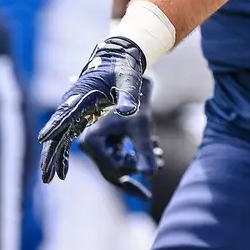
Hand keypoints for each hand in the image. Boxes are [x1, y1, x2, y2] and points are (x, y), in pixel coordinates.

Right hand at [38, 36, 146, 185]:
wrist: (117, 58)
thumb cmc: (123, 69)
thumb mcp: (129, 81)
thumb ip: (129, 95)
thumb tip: (130, 110)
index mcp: (83, 94)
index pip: (67, 112)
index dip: (56, 125)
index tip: (44, 139)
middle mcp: (72, 103)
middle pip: (57, 130)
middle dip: (50, 152)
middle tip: (45, 173)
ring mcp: (72, 110)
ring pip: (59, 136)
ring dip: (53, 156)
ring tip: (48, 178)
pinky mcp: (77, 115)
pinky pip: (66, 136)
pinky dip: (62, 151)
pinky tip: (61, 170)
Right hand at [79, 77, 161, 201]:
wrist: (127, 71)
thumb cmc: (133, 96)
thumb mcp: (142, 125)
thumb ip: (145, 150)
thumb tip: (151, 175)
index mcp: (91, 141)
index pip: (112, 171)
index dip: (133, 176)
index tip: (154, 172)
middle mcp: (88, 142)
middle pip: (112, 172)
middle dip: (136, 172)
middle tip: (155, 178)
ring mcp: (95, 141)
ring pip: (116, 165)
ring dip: (138, 162)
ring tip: (161, 155)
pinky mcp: (103, 138)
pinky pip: (118, 156)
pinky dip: (135, 155)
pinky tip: (156, 148)